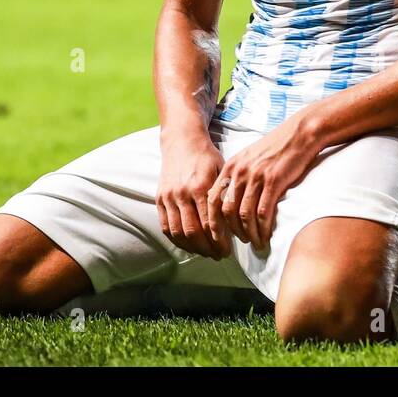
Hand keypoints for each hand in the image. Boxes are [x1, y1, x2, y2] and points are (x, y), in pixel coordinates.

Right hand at [156, 132, 229, 258]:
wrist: (181, 141)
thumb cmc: (206, 157)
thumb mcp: (222, 171)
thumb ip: (226, 195)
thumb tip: (237, 222)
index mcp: (201, 186)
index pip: (210, 224)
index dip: (219, 241)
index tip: (228, 250)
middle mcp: (182, 193)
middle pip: (194, 232)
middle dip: (208, 249)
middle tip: (219, 255)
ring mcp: (169, 197)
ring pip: (179, 232)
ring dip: (193, 248)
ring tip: (206, 253)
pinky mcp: (159, 199)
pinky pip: (166, 226)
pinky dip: (177, 240)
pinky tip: (189, 245)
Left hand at [207, 118, 319, 251]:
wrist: (299, 134)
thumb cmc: (276, 148)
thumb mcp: (249, 158)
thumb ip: (237, 175)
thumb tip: (230, 200)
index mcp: (230, 166)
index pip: (213, 199)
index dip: (214, 221)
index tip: (219, 235)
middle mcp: (239, 172)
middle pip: (226, 210)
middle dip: (231, 232)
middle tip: (239, 242)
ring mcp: (256, 177)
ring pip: (244, 215)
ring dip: (248, 233)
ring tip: (255, 243)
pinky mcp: (274, 182)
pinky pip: (263, 212)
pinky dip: (263, 229)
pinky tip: (266, 236)